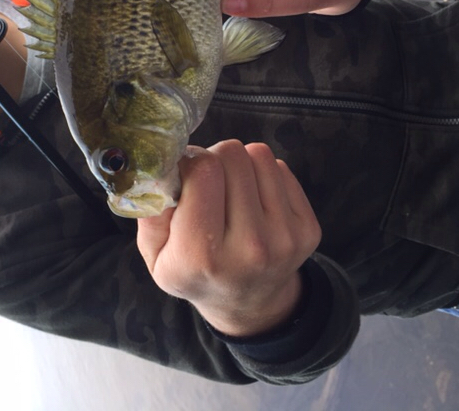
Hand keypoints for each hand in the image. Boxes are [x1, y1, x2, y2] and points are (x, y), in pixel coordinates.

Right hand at [136, 140, 320, 337]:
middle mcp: (249, 246)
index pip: (202, 171)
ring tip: (231, 190)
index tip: (184, 175)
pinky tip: (253, 201)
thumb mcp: (155, 255)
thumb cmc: (194, 272)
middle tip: (208, 183)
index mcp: (202, 254)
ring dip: (240, 165)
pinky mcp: (308, 229)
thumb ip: (150, 210)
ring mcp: (285, 237)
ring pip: (258, 155)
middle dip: (214, 159)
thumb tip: (163, 167)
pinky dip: (262, 176)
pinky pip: (281, 169)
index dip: (189, 162)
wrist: (247, 304)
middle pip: (231, 156)